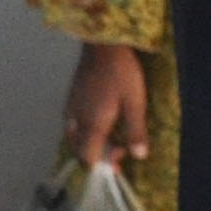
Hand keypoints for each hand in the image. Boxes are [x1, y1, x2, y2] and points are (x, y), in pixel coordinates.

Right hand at [63, 41, 150, 168]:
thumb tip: (139, 156)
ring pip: (73, 136)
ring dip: (89, 142)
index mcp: (92, 123)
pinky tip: (100, 120)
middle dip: (95, 155)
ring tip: (110, 136)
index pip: (87, 157)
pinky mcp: (71, 97)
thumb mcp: (135, 103)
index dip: (102, 164)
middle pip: (77, 149)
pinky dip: (84, 130)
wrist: (103, 45)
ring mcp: (71, 107)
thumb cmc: (122, 74)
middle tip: (119, 148)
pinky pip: (73, 123)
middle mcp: (77, 118)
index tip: (119, 159)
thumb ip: (135, 131)